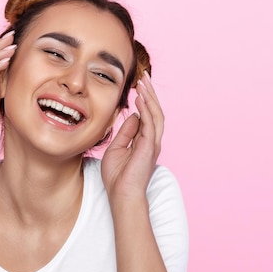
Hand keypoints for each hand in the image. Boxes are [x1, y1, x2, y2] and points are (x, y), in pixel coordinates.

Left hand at [101, 71, 164, 202]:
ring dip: (150, 97)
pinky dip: (146, 109)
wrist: (121, 195)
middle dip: (150, 93)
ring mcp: (153, 143)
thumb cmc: (117, 176)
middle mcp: (152, 140)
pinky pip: (151, 124)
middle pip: (154, 111)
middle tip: (144, 76)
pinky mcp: (150, 147)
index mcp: (144, 141)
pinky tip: (141, 98)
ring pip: (156, 114)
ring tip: (144, 82)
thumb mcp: (117, 148)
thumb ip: (126, 132)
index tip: (138, 85)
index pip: (147, 115)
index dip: (144, 99)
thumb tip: (132, 115)